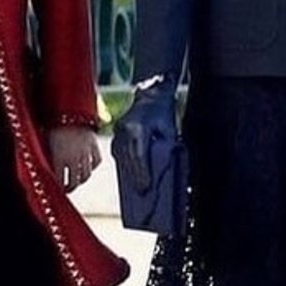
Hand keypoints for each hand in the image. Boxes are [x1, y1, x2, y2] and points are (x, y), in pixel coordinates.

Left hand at [48, 126, 102, 192]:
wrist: (71, 109)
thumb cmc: (53, 122)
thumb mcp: (45, 139)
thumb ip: (47, 154)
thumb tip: (42, 163)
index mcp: (60, 159)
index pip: (60, 180)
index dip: (58, 187)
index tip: (56, 189)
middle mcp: (74, 159)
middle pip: (75, 181)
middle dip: (70, 187)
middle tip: (67, 189)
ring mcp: (86, 153)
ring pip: (86, 174)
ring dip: (81, 179)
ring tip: (77, 180)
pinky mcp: (94, 146)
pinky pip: (96, 161)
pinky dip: (92, 166)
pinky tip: (88, 167)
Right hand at [111, 79, 177, 193]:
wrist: (151, 93)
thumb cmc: (163, 111)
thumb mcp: (169, 129)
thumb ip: (167, 146)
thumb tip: (166, 168)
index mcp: (138, 128)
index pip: (139, 155)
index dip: (142, 173)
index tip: (146, 187)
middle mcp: (125, 129)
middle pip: (129, 159)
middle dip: (136, 177)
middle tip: (142, 193)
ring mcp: (118, 130)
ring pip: (121, 156)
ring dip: (128, 171)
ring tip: (136, 186)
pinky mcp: (116, 132)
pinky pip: (118, 151)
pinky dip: (125, 162)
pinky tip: (131, 173)